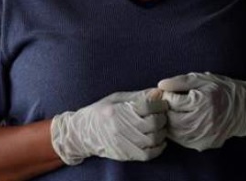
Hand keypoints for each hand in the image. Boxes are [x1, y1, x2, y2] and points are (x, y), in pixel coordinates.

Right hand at [51, 89, 167, 164]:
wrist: (83, 133)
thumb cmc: (101, 112)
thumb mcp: (116, 98)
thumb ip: (138, 96)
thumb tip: (158, 92)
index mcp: (117, 110)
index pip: (147, 106)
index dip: (159, 104)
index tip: (161, 102)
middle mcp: (119, 127)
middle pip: (153, 123)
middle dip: (162, 117)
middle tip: (162, 114)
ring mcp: (122, 142)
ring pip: (152, 139)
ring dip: (161, 132)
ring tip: (160, 127)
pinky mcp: (124, 154)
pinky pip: (147, 154)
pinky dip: (157, 148)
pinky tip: (158, 141)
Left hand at [158, 72, 245, 151]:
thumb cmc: (222, 89)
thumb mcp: (202, 79)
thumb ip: (180, 81)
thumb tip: (160, 85)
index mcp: (203, 102)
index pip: (172, 101)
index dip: (165, 96)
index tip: (165, 92)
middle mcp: (204, 121)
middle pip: (171, 119)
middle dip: (164, 111)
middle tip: (165, 103)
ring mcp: (205, 135)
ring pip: (174, 133)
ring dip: (169, 123)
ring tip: (172, 112)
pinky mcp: (205, 144)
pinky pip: (183, 141)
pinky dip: (177, 132)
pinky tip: (180, 122)